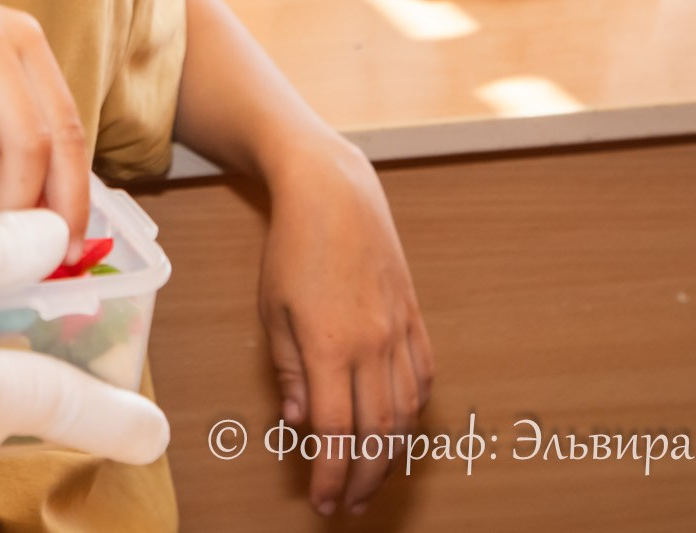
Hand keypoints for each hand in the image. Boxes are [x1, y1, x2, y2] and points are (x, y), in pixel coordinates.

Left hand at [258, 138, 433, 518]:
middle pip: (378, 432)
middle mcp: (372, 343)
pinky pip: (423, 376)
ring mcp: (399, 329)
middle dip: (364, 478)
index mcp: (329, 344)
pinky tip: (400, 429)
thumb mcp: (273, 309)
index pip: (336, 431)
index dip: (331, 474)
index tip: (323, 502)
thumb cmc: (293, 248)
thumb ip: (288, 370)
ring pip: (406, 412)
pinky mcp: (414, 315)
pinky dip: (415, 412)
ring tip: (374, 480)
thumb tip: (300, 423)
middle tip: (350, 505)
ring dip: (392, 455)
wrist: (334, 193)